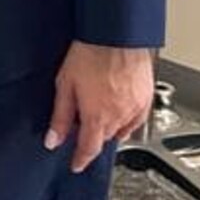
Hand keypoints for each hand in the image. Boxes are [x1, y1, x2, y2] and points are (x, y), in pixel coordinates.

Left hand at [45, 41, 153, 173]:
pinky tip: (119, 112)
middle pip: (103, 138)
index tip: (76, 164)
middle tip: (82, 125)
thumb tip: (53, 139)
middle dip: (92, 137)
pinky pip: (137, 119)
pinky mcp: (146, 98)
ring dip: (109, 128)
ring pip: (121, 129)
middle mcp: (119, 117)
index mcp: (98, 117)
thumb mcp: (65, 85)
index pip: (89, 149)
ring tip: (99, 114)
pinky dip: (127, 121)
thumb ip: (61, 117)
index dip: (80, 160)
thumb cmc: (91, 53)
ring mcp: (135, 108)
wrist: (117, 34)